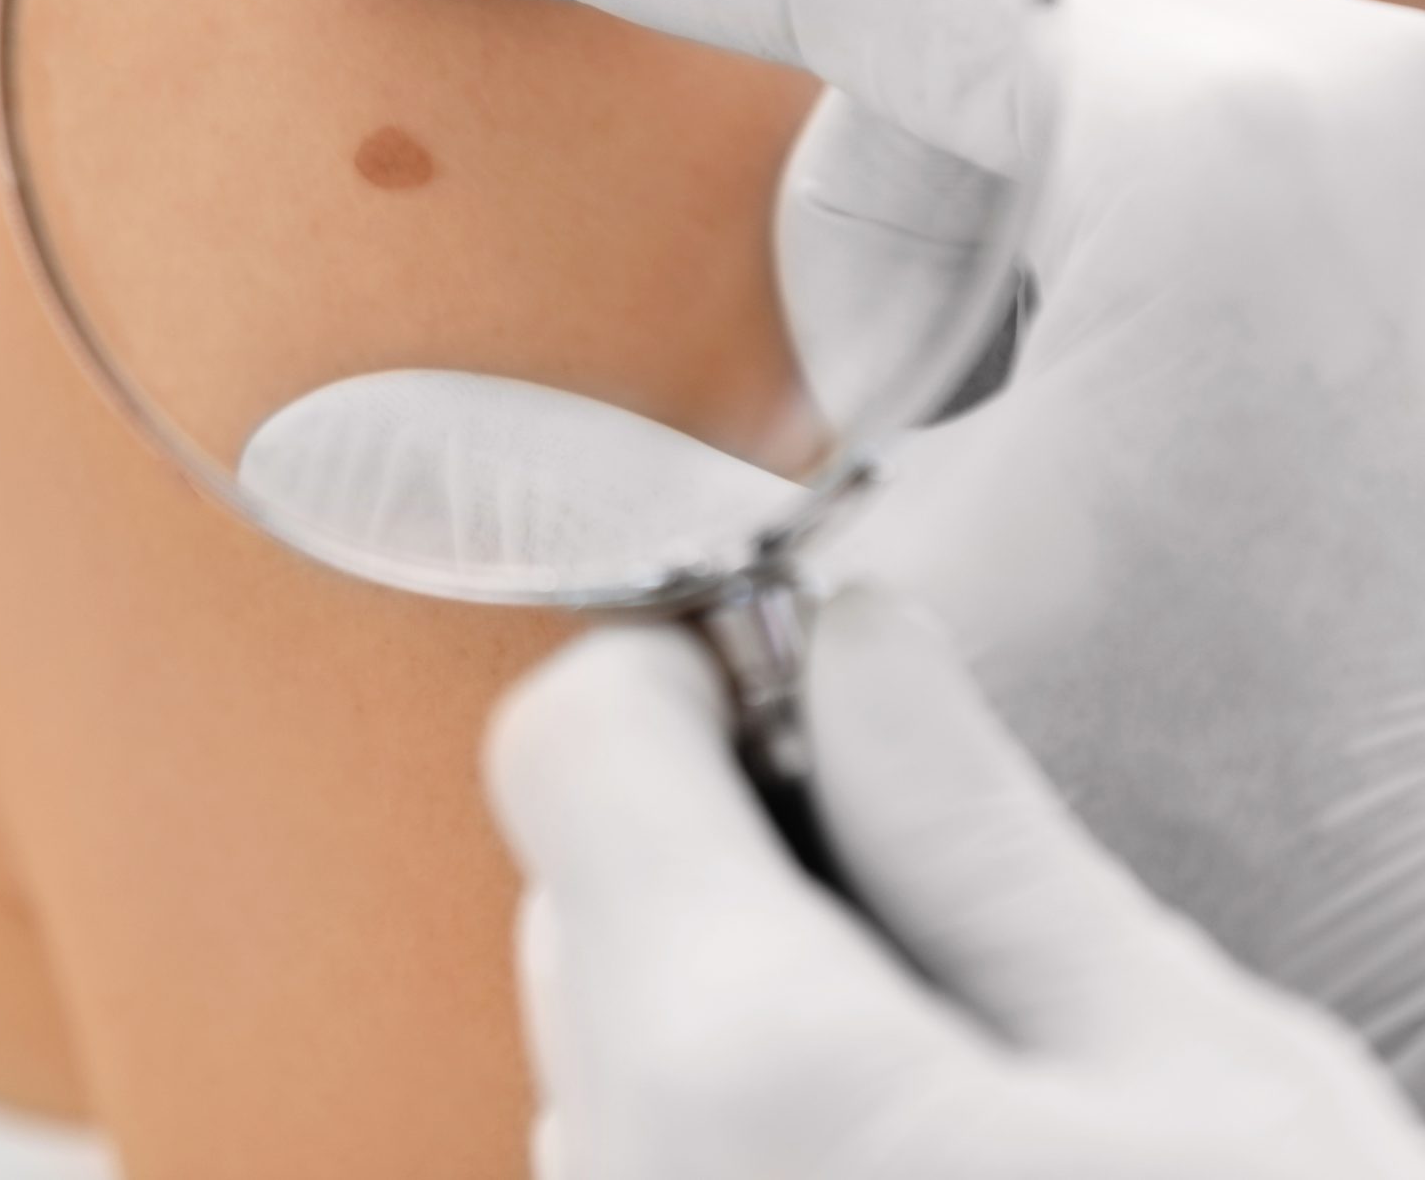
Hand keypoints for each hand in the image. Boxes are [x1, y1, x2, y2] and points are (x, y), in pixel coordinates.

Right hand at [282, 0, 1424, 1095]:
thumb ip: (565, 502)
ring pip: (1015, 112)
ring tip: (992, 518)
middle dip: (827, 247)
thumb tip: (319, 444)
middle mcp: (1364, 103)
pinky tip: (1068, 484)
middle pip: (927, 42)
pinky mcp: (1392, 221)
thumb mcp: (832, 640)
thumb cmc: (1205, 815)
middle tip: (850, 463)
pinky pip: (1120, 170)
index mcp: (1232, 159)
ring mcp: (1399, 156)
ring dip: (922, 295)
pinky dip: (1019, 299)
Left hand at [486, 590, 1424, 1179]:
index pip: (571, 745)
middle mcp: (616, 1179)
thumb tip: (860, 646)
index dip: (680, 680)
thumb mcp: (1201, 1087)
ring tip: (951, 1098)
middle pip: (578, 903)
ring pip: (605, 1055)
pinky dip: (725, 1141)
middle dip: (719, 852)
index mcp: (744, 1061)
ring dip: (730, 1011)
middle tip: (924, 898)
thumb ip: (980, 844)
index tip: (794, 685)